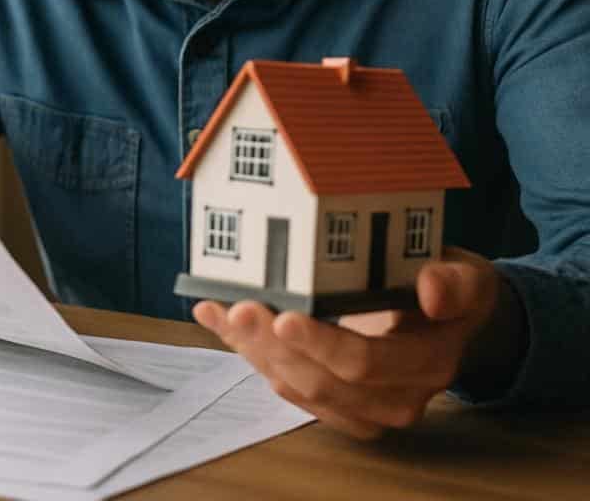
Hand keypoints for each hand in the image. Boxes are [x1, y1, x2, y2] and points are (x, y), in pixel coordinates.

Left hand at [193, 248, 516, 438]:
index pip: (365, 363)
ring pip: (298, 387)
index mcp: (426, 363)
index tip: (284, 316)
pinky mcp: (338, 403)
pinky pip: (289, 386)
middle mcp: (395, 397)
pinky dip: (251, 354)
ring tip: (218, 312)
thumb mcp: (465, 278)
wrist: (451, 321)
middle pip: (321, 380)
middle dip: (272, 345)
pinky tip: (220, 321)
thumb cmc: (449, 289)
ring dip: (252, 350)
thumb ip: (452, 284)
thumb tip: (431, 292)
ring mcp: (364, 407)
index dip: (321, 344)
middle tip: (238, 309)